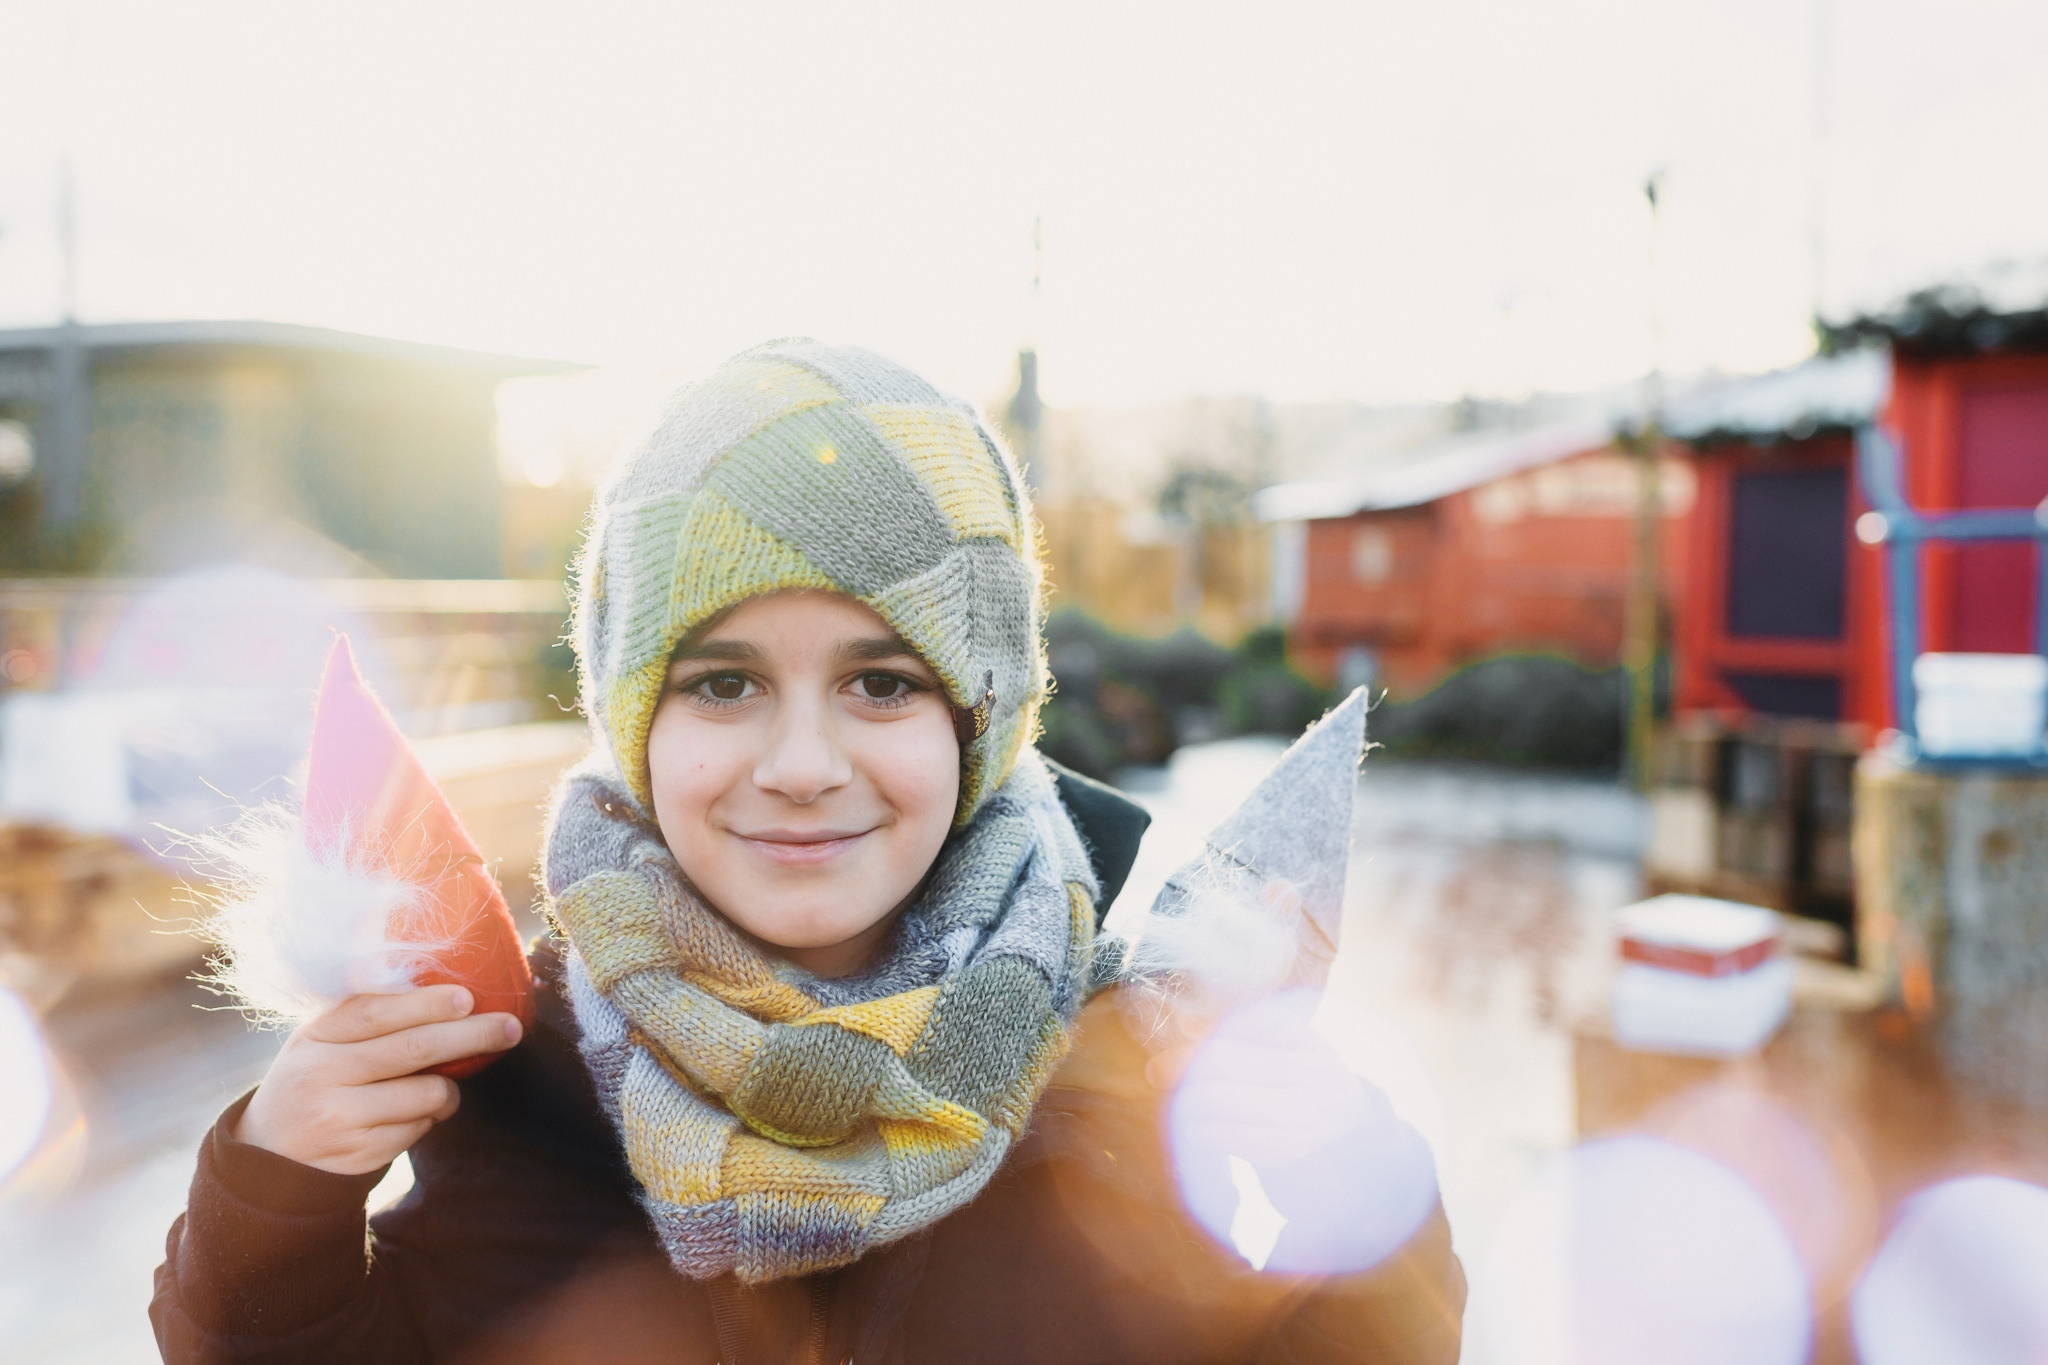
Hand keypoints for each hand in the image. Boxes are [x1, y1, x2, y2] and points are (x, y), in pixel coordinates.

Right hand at [236, 986, 522, 1174]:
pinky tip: (407, 1115)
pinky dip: (427, 1119)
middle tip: (510, 1028)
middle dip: (471, 1035)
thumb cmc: (314, 1079)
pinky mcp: (358, 1155)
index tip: (468, 997)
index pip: (375, 1012)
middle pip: (413, 1050)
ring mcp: (339, 1119)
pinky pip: (418, 1130)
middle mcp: (322, 1075)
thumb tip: (451, 993)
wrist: (267, 1153)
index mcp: (315, 1036)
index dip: (426, 1003)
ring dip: (449, 1090)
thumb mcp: (320, 1041)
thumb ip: (367, 1017)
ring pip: (425, 1095)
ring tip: (441, 1087)